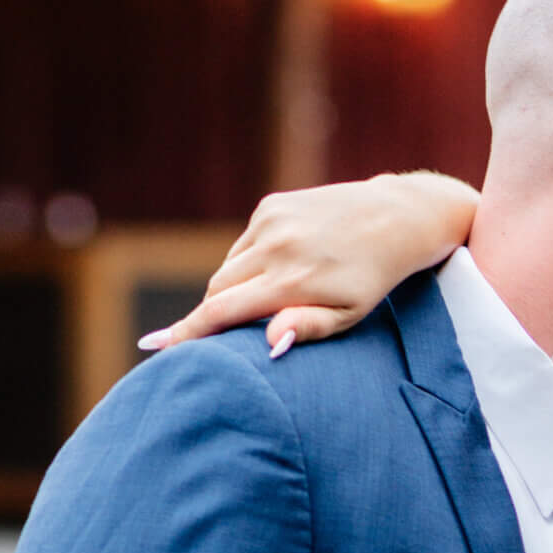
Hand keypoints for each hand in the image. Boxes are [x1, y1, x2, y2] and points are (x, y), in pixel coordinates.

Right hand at [141, 173, 476, 357]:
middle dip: (213, 315)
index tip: (155, 347)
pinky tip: (284, 266)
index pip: (222, 311)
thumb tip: (270, 344)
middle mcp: (276, 247)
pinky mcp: (272, 205)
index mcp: (292, 280)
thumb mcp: (351, 314)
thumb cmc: (375, 278)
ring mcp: (272, 221)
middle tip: (218, 336)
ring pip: (228, 268)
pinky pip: (244, 245)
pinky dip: (251, 262)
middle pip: (217, 290)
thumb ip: (308, 328)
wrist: (398, 217)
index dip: (186, 332)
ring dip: (236, 288)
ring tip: (274, 297)